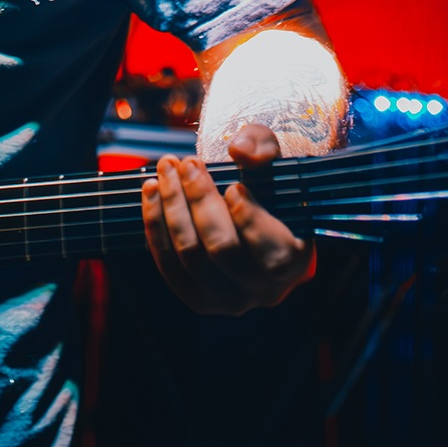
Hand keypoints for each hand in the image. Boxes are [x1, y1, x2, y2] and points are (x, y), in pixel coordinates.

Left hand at [141, 123, 315, 314]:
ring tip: (166, 169)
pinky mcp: (197, 298)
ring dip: (172, 207)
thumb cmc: (264, 182)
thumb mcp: (273, 155)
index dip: (247, 218)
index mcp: (296, 261)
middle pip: (223, 251)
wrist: (247, 211)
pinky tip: (152, 190)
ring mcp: (228, 300)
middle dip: (199, 200)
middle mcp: (264, 290)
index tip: (232, 185)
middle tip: (187, 162)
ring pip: (191, 257)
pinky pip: (168, 265)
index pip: (272, 254)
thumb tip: (239, 151)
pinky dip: (155, 225)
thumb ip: (263, 146)